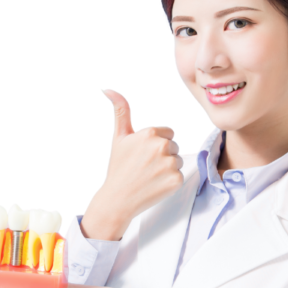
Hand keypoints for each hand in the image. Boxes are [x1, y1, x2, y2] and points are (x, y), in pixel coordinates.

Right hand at [81, 90, 184, 240]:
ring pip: (178, 161)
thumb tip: (107, 88)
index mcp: (149, 133)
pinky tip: (155, 186)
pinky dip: (170, 182)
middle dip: (162, 156)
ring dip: (167, 169)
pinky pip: (180, 175)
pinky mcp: (176, 180)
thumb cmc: (118, 168)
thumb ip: (120, 111)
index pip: (167, 134)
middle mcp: (161, 146)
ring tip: (150, 177)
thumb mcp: (118, 137)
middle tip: (145, 168)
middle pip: (173, 147)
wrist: (117, 199)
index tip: (142, 156)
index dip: (155, 145)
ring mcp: (170, 164)